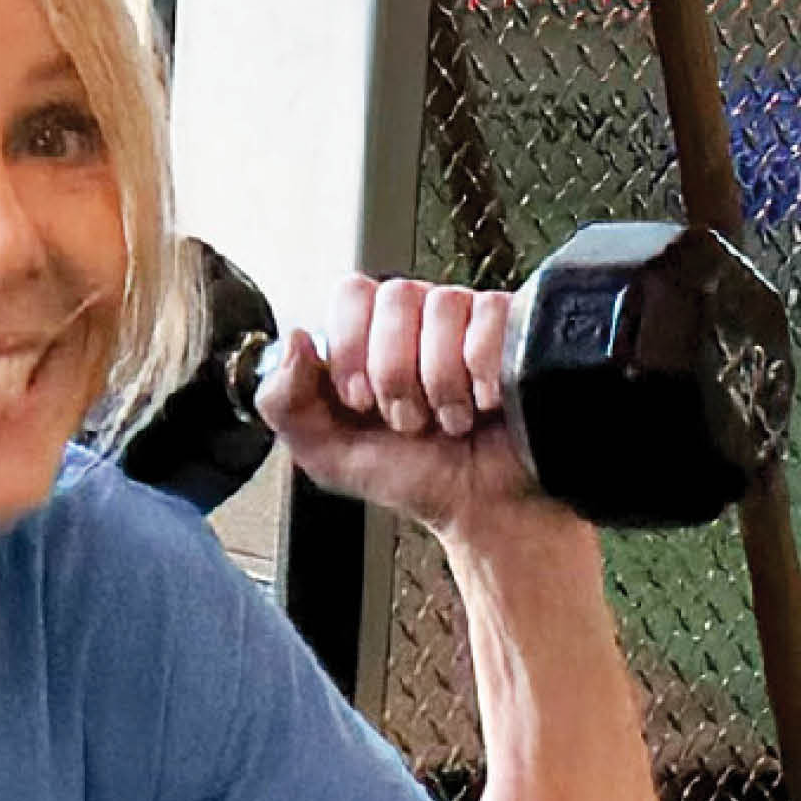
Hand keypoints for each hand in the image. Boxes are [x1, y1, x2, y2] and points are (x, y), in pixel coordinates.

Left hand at [254, 274, 542, 540]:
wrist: (480, 506)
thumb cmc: (415, 477)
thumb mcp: (329, 455)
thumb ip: (286, 404)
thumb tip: (292, 341)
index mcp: (370, 339)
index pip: (351, 294)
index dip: (351, 346)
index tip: (358, 400)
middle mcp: (419, 320)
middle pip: (396, 295)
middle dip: (395, 372)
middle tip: (406, 418)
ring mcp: (468, 319)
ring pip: (444, 305)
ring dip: (440, 382)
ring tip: (447, 419)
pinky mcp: (514, 326)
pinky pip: (490, 320)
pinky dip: (482, 376)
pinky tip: (483, 404)